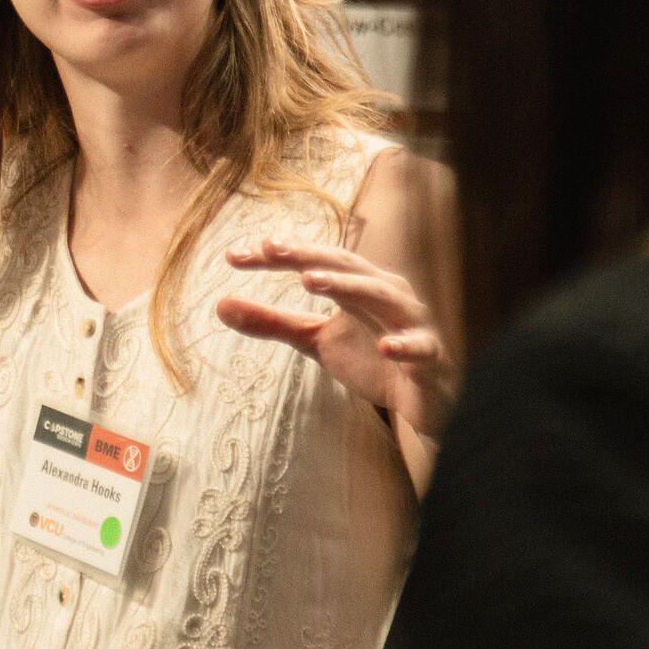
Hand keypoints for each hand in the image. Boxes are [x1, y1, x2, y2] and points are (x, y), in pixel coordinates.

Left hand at [217, 237, 453, 438]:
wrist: (420, 400)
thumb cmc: (370, 359)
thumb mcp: (313, 341)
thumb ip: (271, 323)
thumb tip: (219, 305)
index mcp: (357, 284)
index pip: (314, 261)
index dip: (277, 255)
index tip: (233, 254)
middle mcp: (385, 293)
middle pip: (346, 266)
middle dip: (308, 255)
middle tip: (269, 247)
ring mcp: (409, 322)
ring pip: (381, 295)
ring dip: (347, 285)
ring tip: (309, 279)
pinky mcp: (429, 356)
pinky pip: (419, 347)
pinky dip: (404, 345)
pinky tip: (386, 346)